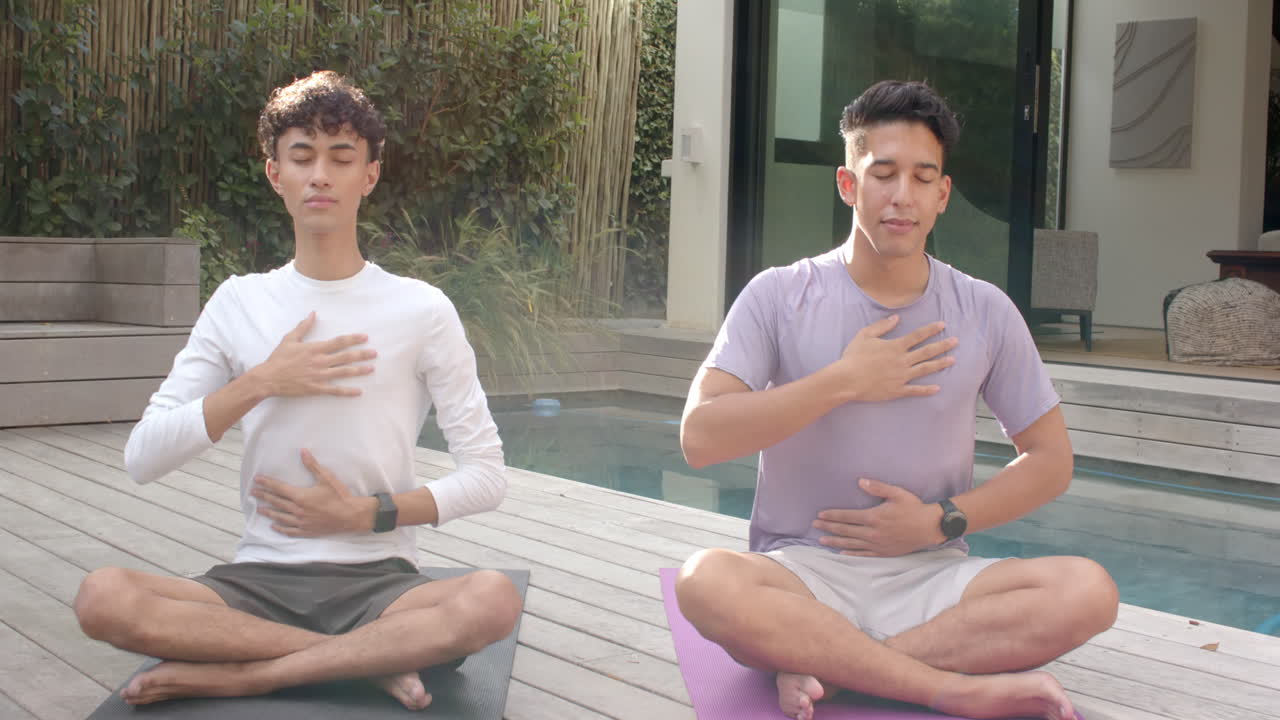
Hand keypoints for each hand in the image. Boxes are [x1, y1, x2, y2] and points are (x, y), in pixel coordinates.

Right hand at [251, 312, 375, 397]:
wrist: (268, 378)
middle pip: (346, 357)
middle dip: (362, 354)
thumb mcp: (290, 339)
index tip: (365, 337)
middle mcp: (320, 361)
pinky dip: (348, 391)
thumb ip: (303, 326)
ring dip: (359, 370)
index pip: (339, 342)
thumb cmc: (278, 358)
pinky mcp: (316, 388)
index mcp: (315, 349)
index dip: (353, 339)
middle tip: (375, 353)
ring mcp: (319, 376)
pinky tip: (359, 391)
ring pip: (344, 372)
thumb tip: (312, 313)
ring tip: (372, 368)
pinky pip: (335, 390)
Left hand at [252, 449, 371, 536]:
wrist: (350, 515)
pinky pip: (289, 530)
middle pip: (276, 502)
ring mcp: (301, 522)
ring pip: (280, 517)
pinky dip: (280, 528)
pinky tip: (274, 526)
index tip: (257, 480)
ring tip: (259, 509)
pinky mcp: (307, 530)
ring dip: (269, 512)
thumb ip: (312, 465)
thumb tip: (303, 451)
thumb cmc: (339, 496)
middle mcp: (297, 510)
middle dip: (263, 496)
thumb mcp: (326, 478)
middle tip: (253, 493)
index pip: (278, 488)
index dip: (267, 483)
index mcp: (300, 496)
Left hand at [813, 478, 943, 556]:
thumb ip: (877, 487)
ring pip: (851, 544)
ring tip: (822, 540)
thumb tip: (860, 481)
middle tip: (814, 525)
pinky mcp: (883, 552)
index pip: (847, 517)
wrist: (930, 527)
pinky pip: (864, 555)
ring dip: (835, 541)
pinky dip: (851, 554)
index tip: (820, 515)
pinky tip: (841, 553)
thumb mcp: (897, 493)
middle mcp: (873, 533)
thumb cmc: (914, 508)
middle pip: (845, 530)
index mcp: (874, 517)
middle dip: (828, 527)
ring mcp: (877, 544)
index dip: (832, 515)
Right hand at [834, 315, 956, 402]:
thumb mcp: (864, 335)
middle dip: (943, 345)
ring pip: (925, 369)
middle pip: (927, 352)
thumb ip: (881, 326)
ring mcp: (901, 376)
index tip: (943, 325)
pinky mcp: (897, 390)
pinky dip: (927, 390)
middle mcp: (902, 360)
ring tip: (953, 360)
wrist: (847, 380)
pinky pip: (915, 390)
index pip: (917, 336)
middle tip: (956, 341)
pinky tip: (938, 388)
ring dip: (940, 364)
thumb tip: (896, 318)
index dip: (931, 330)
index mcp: (895, 346)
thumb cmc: (853, 357)